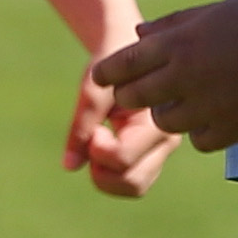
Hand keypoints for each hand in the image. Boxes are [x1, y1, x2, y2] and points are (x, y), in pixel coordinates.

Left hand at [63, 62, 174, 197]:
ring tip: (102, 139)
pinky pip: (134, 181)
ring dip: (108, 172)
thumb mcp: (95, 85)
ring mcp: (164, 150)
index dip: (97, 149)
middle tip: (96, 136)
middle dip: (102, 168)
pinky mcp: (156, 154)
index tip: (95, 125)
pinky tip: (110, 141)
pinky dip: (113, 171)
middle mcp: (168, 139)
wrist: (139, 51)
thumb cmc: (115, 61)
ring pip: (134, 187)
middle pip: (132, 184)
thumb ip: (82, 122)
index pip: (123, 159)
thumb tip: (69, 166)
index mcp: (158, 117)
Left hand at [94, 0, 237, 151]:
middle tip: (138, 93)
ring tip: (183, 102)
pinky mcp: (230, 130)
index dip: (107, 72)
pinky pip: (196, 140)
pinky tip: (212, 117)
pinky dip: (199, 131)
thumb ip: (172, 24)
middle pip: (133, 97)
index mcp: (179, 42)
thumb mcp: (214, 12)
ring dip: (167, 113)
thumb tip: (138, 32)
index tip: (102, 77)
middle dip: (130, 95)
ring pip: (163, 122)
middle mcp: (185, 76)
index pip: (123, 62)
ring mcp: (206, 106)